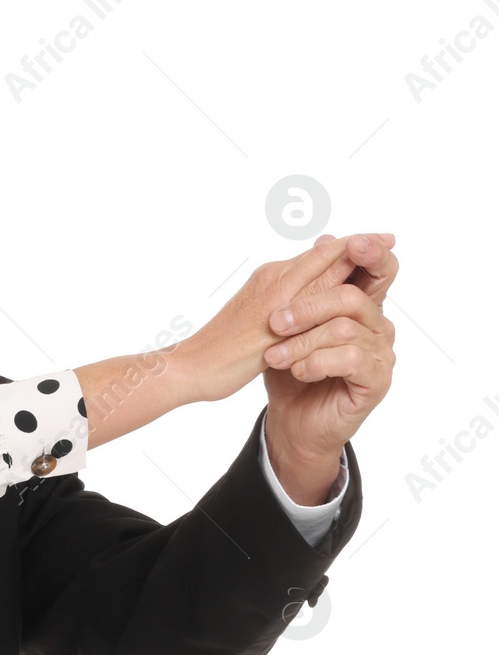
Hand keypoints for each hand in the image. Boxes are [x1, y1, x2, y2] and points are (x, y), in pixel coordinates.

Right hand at [177, 233, 388, 402]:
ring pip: (320, 268)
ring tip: (383, 249)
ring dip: (353, 256)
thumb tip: (304, 301)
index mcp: (269, 279)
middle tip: (390, 238)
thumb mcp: (257, 320)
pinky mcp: (274, 317)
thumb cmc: (221, 349)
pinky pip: (313, 297)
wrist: (191, 367)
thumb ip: (283, 304)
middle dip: (358, 245)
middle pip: (323, 255)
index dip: (346, 246)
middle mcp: (272, 279)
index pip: (314, 256)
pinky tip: (360, 289)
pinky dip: (336, 285)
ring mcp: (273, 296)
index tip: (375, 241)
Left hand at [262, 232, 397, 498]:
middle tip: (274, 323)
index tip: (354, 243)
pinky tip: (298, 372)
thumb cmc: (289, 369)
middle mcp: (376, 326)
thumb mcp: (291, 323)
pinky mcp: (376, 380)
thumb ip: (307, 283)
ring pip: (346, 329)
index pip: (376, 270)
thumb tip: (324, 236)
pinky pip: (352, 358)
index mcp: (358, 307)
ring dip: (302, 342)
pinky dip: (317, 362)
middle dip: (308, 306)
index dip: (370, 253)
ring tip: (275, 358)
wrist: (289, 418)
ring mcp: (380, 353)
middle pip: (352, 297)